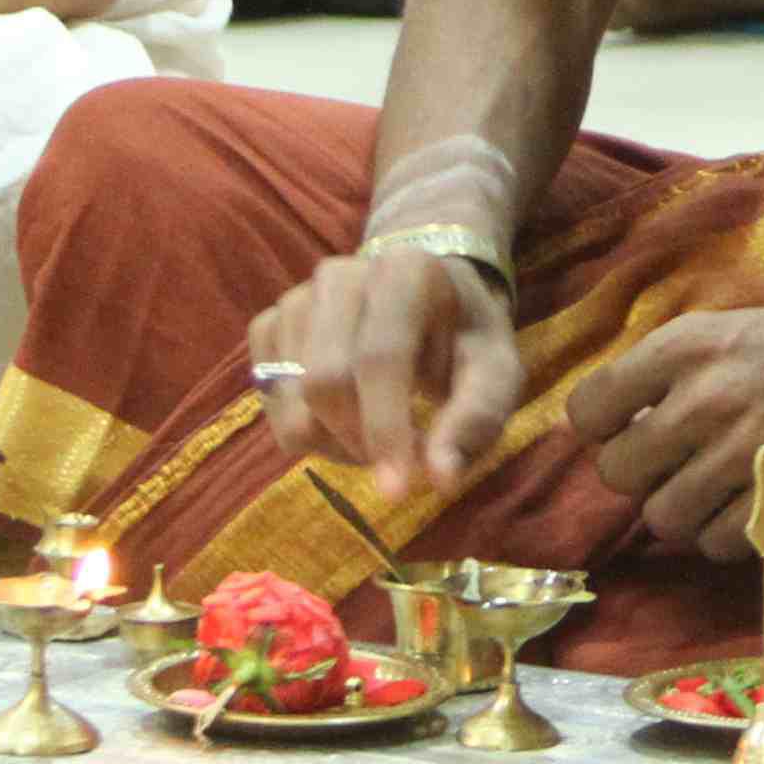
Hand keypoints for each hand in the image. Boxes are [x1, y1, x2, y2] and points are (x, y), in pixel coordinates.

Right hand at [249, 244, 526, 501]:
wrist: (429, 301)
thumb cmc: (465, 342)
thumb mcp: (495, 373)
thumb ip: (475, 420)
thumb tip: (440, 478)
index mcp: (405, 271)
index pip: (380, 357)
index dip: (384, 428)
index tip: (396, 491)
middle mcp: (340, 274)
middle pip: (324, 381)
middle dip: (357, 440)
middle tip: (395, 461)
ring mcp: (297, 298)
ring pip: (290, 397)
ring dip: (330, 441)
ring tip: (374, 435)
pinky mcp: (269, 324)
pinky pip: (267, 397)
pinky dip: (302, 428)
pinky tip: (342, 420)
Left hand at [562, 283, 763, 556]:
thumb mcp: (740, 329)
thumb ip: (679, 372)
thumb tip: (627, 425)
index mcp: (685, 345)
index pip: (586, 412)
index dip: (604, 432)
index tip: (633, 433)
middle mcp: (704, 397)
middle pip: (618, 474)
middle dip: (645, 479)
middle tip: (682, 469)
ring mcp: (743, 451)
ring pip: (665, 519)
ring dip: (687, 515)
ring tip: (722, 494)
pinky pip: (719, 544)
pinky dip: (731, 538)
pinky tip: (757, 510)